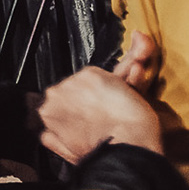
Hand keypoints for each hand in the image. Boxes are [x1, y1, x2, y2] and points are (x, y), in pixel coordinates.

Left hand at [37, 32, 162, 163]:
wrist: (127, 153)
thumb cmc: (134, 124)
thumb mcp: (136, 87)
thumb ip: (135, 58)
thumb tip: (139, 36)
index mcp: (86, 75)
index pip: (90, 80)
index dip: (101, 93)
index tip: (110, 102)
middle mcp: (63, 91)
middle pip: (72, 94)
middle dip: (84, 103)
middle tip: (103, 116)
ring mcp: (53, 115)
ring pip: (58, 111)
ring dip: (70, 117)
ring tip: (94, 128)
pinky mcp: (50, 137)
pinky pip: (49, 133)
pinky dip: (58, 135)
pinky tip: (77, 137)